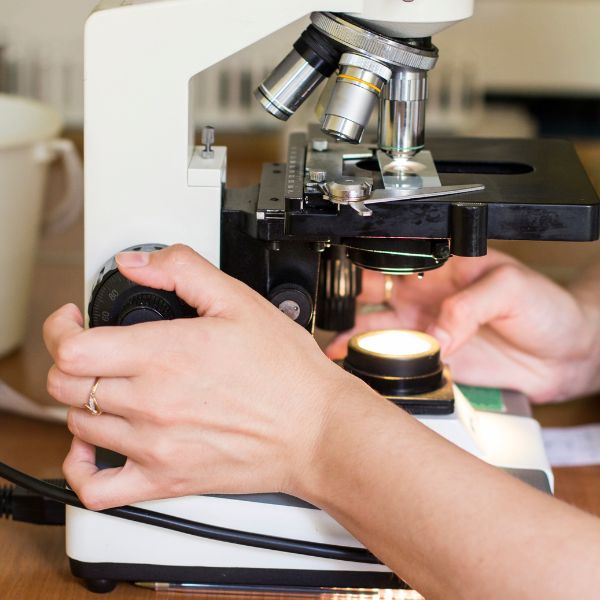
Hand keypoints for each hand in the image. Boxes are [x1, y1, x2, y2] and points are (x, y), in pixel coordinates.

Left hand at [44, 245, 358, 509]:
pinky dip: (79, 470)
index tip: (74, 321)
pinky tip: (91, 451)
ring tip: (109, 388)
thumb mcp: (239, 301)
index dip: (62, 328)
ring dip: (84, 401)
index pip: (73, 348)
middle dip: (71, 359)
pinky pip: (96, 489)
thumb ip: (181, 270)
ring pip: (77, 425)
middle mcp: (152, 404)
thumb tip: (137, 263)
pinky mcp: (166, 480)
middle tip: (92, 350)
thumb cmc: (286, 372)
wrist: (316, 429)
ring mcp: (154, 447)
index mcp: (165, 355)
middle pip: (66, 385)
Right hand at [327, 249, 599, 402]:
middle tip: (335, 313)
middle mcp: (428, 293)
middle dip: (349, 299)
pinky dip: (374, 361)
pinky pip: (395, 356)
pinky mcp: (432, 355)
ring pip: (377, 326)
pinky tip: (357, 363)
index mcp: (443, 266)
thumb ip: (468, 305)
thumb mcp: (510, 288)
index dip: (369, 262)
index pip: (397, 256)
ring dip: (355, 335)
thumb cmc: (547, 308)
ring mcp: (427, 325)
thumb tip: (435, 333)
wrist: (566, 356)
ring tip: (338, 347)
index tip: (350, 276)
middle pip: (374, 291)